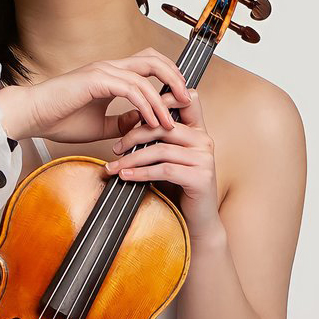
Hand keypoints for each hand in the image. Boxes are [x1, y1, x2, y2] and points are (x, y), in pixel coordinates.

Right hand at [12, 50, 192, 143]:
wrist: (31, 117)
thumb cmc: (58, 119)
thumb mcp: (100, 125)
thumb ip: (121, 122)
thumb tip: (142, 123)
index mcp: (110, 75)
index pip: (147, 66)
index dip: (167, 78)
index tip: (179, 100)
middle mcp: (109, 68)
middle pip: (152, 59)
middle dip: (174, 76)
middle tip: (186, 99)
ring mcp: (103, 71)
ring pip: (145, 74)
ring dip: (162, 98)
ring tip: (171, 119)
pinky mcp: (96, 79)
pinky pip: (131, 88)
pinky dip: (146, 104)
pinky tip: (152, 121)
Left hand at [102, 88, 222, 237]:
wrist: (196, 221)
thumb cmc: (178, 188)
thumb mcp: (166, 159)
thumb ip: (157, 140)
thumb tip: (126, 125)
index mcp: (197, 131)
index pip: (188, 99)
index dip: (164, 97)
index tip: (135, 112)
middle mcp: (204, 140)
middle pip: (164, 126)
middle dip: (134, 135)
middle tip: (115, 148)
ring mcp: (205, 158)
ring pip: (160, 149)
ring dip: (132, 159)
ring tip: (114, 167)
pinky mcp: (201, 177)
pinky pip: (164, 170)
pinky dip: (141, 173)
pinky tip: (126, 177)